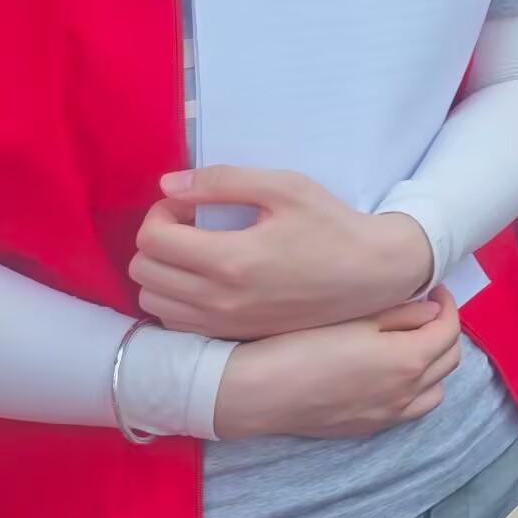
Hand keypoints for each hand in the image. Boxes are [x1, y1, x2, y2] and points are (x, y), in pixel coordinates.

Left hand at [132, 167, 433, 339]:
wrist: (373, 274)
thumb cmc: (332, 225)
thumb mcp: (285, 187)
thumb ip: (222, 181)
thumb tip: (169, 186)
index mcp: (230, 260)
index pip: (152, 239)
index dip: (161, 213)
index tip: (189, 204)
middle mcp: (220, 300)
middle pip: (144, 272)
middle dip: (157, 240)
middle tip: (191, 226)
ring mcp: (227, 324)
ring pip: (154, 302)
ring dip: (162, 272)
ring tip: (196, 254)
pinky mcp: (236, 336)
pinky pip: (178, 323)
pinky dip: (176, 299)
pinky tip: (206, 279)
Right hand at [212, 289, 463, 439]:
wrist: (259, 392)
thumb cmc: (301, 345)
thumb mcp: (354, 319)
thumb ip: (400, 314)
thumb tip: (433, 309)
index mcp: (407, 359)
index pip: (448, 330)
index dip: (448, 305)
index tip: (435, 290)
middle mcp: (407, 392)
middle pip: (449, 360)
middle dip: (444, 330)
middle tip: (426, 310)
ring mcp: (390, 415)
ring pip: (435, 390)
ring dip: (434, 364)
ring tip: (413, 342)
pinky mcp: (370, 428)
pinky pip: (412, 410)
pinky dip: (417, 389)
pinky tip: (393, 373)